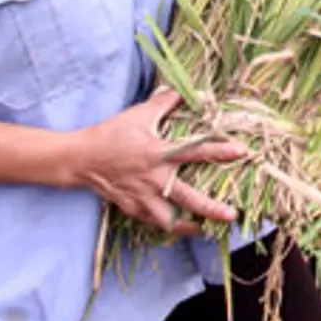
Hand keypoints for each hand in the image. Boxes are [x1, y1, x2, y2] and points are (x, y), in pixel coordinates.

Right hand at [72, 89, 247, 237]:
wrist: (79, 159)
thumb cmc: (111, 134)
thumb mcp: (138, 114)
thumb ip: (164, 102)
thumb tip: (185, 89)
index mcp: (157, 153)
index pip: (195, 151)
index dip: (219, 151)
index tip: (242, 152)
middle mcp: (153, 179)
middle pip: (187, 197)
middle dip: (210, 208)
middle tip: (231, 215)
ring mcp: (142, 197)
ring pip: (170, 219)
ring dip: (190, 227)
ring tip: (208, 231)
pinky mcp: (131, 208)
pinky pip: (153, 223)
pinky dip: (169, 227)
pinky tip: (182, 228)